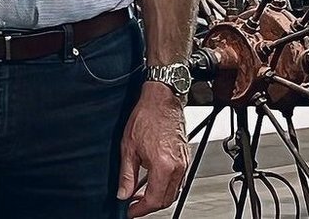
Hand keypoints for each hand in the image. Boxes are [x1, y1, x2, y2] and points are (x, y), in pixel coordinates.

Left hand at [118, 83, 188, 216]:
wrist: (162, 101)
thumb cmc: (146, 117)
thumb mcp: (129, 147)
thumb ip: (127, 174)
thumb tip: (123, 193)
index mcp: (164, 166)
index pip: (155, 199)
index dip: (141, 209)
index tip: (130, 212)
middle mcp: (178, 167)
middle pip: (167, 199)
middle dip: (149, 206)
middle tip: (133, 205)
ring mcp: (184, 164)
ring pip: (173, 192)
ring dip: (158, 197)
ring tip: (139, 195)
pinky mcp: (185, 159)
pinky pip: (177, 181)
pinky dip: (165, 186)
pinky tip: (152, 183)